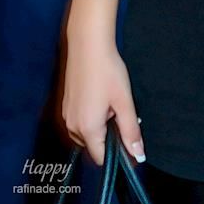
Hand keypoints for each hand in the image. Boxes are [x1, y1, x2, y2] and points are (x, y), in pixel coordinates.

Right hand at [62, 39, 144, 167]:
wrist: (88, 44)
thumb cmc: (108, 71)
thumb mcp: (124, 101)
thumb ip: (130, 131)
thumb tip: (138, 155)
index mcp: (86, 129)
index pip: (101, 158)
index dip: (117, 153)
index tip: (129, 136)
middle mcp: (72, 127)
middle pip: (93, 146)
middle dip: (108, 136)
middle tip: (120, 111)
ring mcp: (66, 116)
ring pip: (86, 134)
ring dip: (100, 126)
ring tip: (111, 102)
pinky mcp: (65, 105)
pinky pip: (80, 122)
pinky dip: (91, 117)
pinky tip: (100, 96)